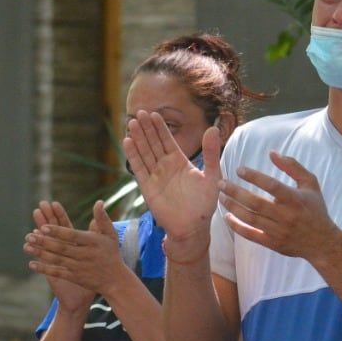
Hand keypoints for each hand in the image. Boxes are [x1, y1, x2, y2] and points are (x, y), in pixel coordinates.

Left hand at [27, 201, 128, 298]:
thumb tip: (99, 202)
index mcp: (92, 242)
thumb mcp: (111, 235)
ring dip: (41, 253)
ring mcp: (79, 267)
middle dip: (44, 242)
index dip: (57, 231)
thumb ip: (102, 219)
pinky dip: (44, 269)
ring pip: (57, 260)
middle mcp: (85, 255)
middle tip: (30, 235)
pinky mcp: (75, 277)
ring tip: (27, 246)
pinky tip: (32, 264)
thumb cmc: (112, 254)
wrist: (116, 281)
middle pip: (62, 248)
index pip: (72, 235)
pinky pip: (57, 272)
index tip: (43, 227)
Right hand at [122, 111, 222, 246]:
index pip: (167, 140)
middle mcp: (165, 167)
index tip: (153, 113)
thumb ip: (211, 153)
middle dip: (146, 128)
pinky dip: (133, 156)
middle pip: (153, 143)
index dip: (160, 127)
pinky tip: (128, 142)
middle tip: (139, 113)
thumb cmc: (204, 204)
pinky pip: (139, 169)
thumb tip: (213, 128)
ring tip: (131, 122)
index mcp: (180, 162)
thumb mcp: (212, 176)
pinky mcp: (147, 188)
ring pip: (145, 153)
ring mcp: (155, 176)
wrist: (193, 228)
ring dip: (138, 138)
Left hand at [219, 152, 339, 261]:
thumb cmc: (315, 208)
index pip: (271, 185)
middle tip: (220, 183)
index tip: (239, 169)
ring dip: (233, 207)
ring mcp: (278, 231)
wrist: (322, 242)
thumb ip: (292, 166)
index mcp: (295, 199)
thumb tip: (272, 153)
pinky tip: (227, 217)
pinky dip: (237, 226)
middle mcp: (286, 215)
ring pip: (250, 218)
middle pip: (255, 202)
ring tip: (221, 197)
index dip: (254, 176)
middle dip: (235, 192)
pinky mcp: (273, 243)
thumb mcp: (310, 183)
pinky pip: (251, 235)